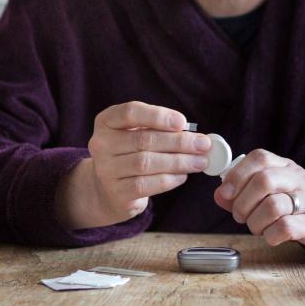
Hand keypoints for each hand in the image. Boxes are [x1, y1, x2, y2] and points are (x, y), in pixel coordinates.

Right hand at [56, 101, 210, 228]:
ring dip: (179, 161)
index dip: (158, 116)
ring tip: (200, 161)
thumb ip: (159, 130)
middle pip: (144, 139)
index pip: (131, 112)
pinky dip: (169, 179)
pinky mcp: (116, 193)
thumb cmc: (130, 154)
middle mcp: (101, 144)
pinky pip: (147, 184)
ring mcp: (106, 170)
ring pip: (147, 163)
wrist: (107, 190)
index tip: (183, 122)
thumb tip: (194, 135)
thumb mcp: (136, 134)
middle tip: (203, 144)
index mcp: (106, 121)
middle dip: (179, 142)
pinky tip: (183, 176)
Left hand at [213, 149, 304, 262]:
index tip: (225, 193)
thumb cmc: (301, 211)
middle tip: (240, 216)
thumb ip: (244, 194)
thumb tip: (219, 194)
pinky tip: (273, 237)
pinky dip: (271, 235)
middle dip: (242, 202)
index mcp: (287, 168)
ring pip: (272, 206)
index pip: (259, 157)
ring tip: (257, 228)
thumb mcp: (275, 195)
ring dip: (255, 222)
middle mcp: (299, 180)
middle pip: (263, 180)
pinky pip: (285, 228)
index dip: (237, 174)